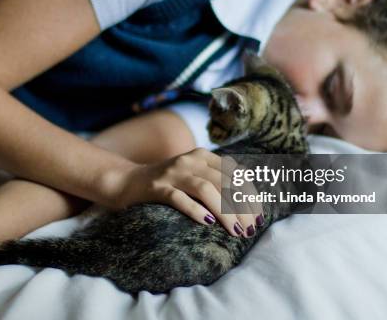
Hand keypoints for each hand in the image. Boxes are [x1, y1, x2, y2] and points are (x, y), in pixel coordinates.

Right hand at [105, 148, 262, 236]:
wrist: (127, 181)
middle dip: (241, 207)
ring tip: (235, 231)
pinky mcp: (156, 188)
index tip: (259, 217)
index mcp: (203, 155)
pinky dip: (195, 209)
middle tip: (250, 229)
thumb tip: (250, 208)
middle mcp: (189, 160)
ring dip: (224, 211)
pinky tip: (207, 222)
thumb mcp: (194, 175)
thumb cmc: (168, 184)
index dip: (250, 195)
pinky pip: (178, 198)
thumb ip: (217, 182)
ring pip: (205, 189)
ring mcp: (172, 173)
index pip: (234, 173)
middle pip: (223, 182)